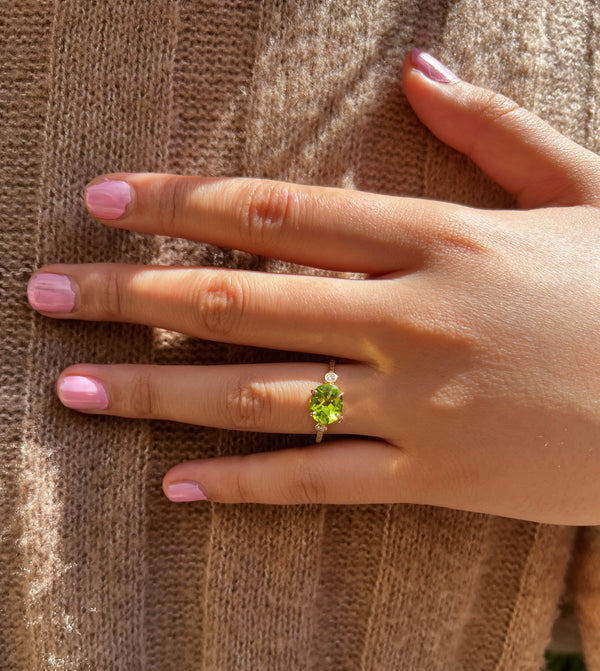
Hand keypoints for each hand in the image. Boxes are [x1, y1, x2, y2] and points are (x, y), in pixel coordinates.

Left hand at [26, 49, 599, 522]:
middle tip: (43, 296)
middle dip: (130, 295)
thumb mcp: (586, 190)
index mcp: (440, 237)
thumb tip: (419, 72)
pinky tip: (178, 487)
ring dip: (158, 392)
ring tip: (73, 390)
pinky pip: (322, 483)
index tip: (102, 202)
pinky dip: (245, 485)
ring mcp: (419, 403)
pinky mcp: (438, 476)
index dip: (179, 205)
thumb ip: (497, 133)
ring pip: (261, 396)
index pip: (276, 212)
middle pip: (240, 300)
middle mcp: (410, 317)